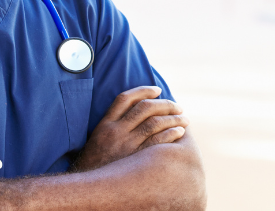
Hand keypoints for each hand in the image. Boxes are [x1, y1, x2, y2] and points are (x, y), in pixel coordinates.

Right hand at [71, 86, 189, 171]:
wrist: (90, 185)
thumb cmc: (97, 161)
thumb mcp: (98, 137)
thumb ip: (114, 123)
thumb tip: (138, 109)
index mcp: (105, 123)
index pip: (125, 98)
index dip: (144, 90)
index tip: (158, 90)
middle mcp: (116, 131)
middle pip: (145, 108)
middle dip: (165, 104)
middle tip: (178, 107)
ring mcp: (125, 145)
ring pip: (154, 123)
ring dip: (173, 118)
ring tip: (184, 119)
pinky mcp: (135, 159)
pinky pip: (157, 142)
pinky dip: (171, 134)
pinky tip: (180, 132)